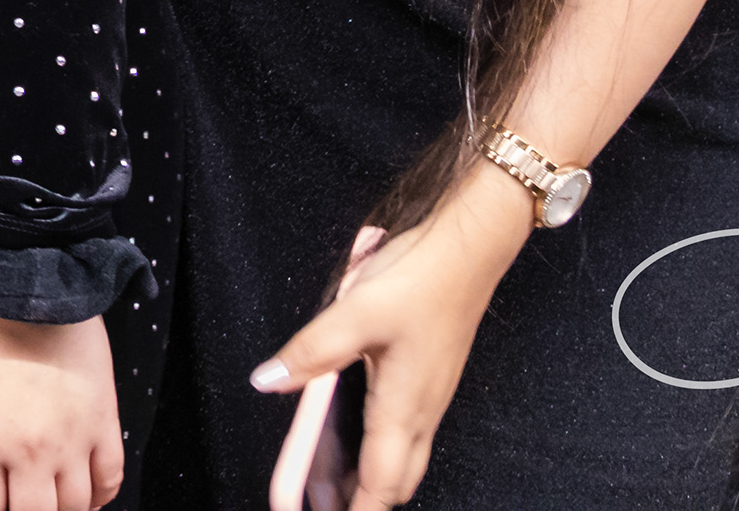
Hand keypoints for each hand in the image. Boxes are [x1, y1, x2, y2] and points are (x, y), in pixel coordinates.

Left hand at [0, 300, 123, 510]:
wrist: (29, 280)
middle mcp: (30, 451)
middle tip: (18, 499)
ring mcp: (72, 439)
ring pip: (75, 508)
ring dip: (60, 510)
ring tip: (48, 497)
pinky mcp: (104, 421)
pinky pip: (111, 479)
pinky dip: (101, 498)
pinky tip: (85, 495)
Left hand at [251, 176, 529, 508]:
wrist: (470, 252)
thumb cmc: (421, 280)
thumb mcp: (355, 312)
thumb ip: (311, 351)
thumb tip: (268, 379)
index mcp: (403, 410)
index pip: (380, 488)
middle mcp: (421, 413)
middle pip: (393, 482)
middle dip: (359, 502)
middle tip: (319, 503)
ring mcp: (429, 398)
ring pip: (401, 459)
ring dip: (368, 477)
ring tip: (329, 483)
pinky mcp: (429, 381)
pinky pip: (404, 434)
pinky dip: (377, 449)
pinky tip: (354, 431)